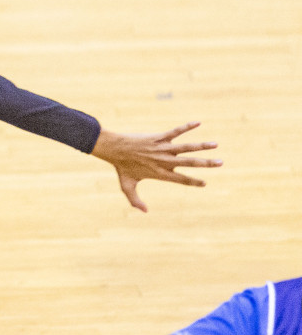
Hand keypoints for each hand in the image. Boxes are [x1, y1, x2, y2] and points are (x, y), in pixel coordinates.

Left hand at [91, 122, 219, 211]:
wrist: (113, 149)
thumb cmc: (121, 167)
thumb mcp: (127, 186)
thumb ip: (135, 200)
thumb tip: (145, 212)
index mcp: (160, 173)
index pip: (181, 179)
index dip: (193, 182)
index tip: (205, 183)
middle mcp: (164, 161)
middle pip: (189, 163)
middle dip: (206, 163)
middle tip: (221, 163)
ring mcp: (162, 148)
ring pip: (186, 147)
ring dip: (201, 145)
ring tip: (215, 144)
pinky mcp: (159, 137)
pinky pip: (175, 131)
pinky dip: (186, 127)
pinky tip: (198, 122)